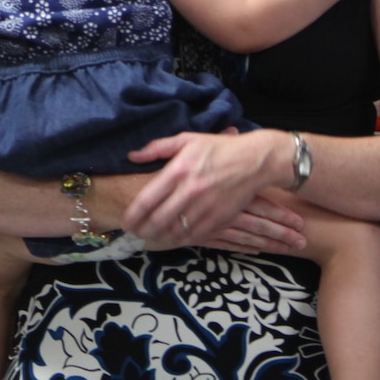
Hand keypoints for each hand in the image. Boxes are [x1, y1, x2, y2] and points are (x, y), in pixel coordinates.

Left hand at [123, 130, 306, 250]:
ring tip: (151, 238)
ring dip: (160, 238)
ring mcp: (205, 207)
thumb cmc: (219, 148)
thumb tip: (132, 155)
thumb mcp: (186, 140)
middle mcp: (190, 191)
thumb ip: (157, 148)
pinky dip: (182, 239)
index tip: (125, 222)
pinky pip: (195, 235)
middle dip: (143, 231)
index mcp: (178, 170)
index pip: (147, 199)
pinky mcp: (219, 218)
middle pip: (158, 220)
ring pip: (176, 231)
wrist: (255, 161)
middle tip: (135, 234)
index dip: (133, 215)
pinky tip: (174, 238)